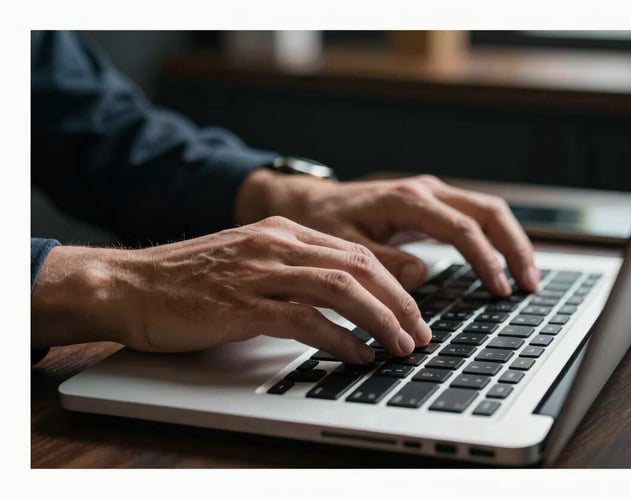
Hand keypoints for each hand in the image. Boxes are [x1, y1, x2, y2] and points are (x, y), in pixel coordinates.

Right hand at [31, 217, 430, 362]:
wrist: (130, 285)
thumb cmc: (188, 279)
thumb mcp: (250, 260)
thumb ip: (293, 269)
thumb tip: (343, 295)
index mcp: (283, 233)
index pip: (356, 252)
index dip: (394, 283)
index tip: (413, 311)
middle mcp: (276, 245)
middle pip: (359, 267)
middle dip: (399, 302)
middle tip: (420, 333)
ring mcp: (260, 273)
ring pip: (341, 289)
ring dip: (380, 320)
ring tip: (400, 346)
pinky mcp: (242, 305)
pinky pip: (305, 320)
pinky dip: (339, 340)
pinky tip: (356, 355)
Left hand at [236, 171, 538, 294]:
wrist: (311, 202)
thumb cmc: (324, 223)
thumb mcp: (344, 247)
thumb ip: (383, 261)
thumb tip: (420, 274)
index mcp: (407, 200)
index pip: (463, 228)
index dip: (486, 260)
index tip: (500, 290)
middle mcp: (425, 190)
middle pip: (489, 212)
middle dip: (514, 247)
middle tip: (529, 285)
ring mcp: (432, 194)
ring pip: (488, 211)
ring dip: (511, 242)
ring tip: (525, 277)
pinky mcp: (432, 203)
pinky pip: (474, 217)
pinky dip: (494, 239)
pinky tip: (501, 264)